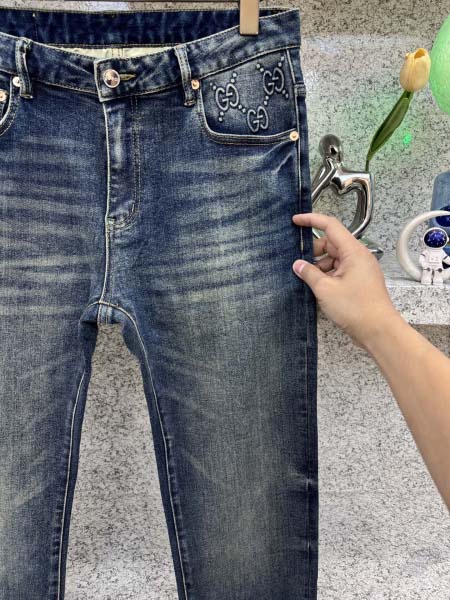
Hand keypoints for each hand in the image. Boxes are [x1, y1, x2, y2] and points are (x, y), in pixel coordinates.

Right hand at [291, 212, 399, 348]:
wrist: (378, 331)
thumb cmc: (356, 308)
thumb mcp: (325, 289)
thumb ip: (309, 273)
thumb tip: (298, 265)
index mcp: (353, 252)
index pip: (330, 226)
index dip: (311, 220)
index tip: (295, 221)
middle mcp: (358, 257)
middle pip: (331, 244)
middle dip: (313, 252)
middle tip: (299, 264)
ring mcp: (360, 270)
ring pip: (334, 259)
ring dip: (319, 267)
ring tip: (307, 281)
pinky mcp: (359, 282)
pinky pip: (339, 271)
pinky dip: (327, 276)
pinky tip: (317, 288)